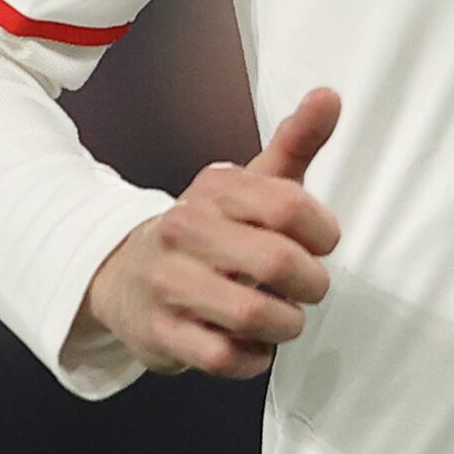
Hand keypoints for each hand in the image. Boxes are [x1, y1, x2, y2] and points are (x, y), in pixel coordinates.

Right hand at [80, 89, 342, 378]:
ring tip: (282, 318)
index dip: (323, 232)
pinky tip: (251, 344)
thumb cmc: (207, 231)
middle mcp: (185, 230)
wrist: (124, 274)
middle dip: (311, 285)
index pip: (290, 205)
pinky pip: (225, 357)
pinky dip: (253, 358)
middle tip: (308, 289)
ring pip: (254, 315)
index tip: (321, 243)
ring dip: (286, 325)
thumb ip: (294, 143)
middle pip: (278, 264)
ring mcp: (167, 283)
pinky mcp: (159, 333)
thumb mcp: (247, 185)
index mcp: (213, 189)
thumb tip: (330, 96)